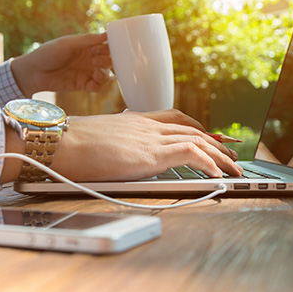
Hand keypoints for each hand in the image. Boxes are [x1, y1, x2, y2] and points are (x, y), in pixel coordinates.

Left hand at [10, 33, 111, 96]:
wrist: (33, 72)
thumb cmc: (47, 53)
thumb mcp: (67, 43)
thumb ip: (87, 40)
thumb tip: (106, 34)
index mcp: (86, 46)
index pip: (105, 46)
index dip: (107, 48)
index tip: (97, 49)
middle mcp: (89, 59)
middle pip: (108, 60)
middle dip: (106, 60)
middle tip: (94, 60)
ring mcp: (86, 72)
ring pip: (106, 74)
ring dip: (104, 73)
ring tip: (95, 71)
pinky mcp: (83, 85)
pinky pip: (98, 87)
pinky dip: (99, 85)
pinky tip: (93, 82)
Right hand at [50, 109, 242, 180]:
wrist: (57, 142)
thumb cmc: (66, 143)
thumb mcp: (94, 138)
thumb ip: (110, 142)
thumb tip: (110, 155)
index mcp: (133, 119)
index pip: (174, 118)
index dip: (195, 127)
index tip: (209, 135)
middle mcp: (145, 125)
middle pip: (191, 129)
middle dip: (215, 142)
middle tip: (232, 152)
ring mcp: (149, 138)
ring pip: (197, 141)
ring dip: (220, 156)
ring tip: (234, 168)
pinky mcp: (150, 154)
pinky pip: (191, 154)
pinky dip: (208, 162)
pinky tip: (218, 173)